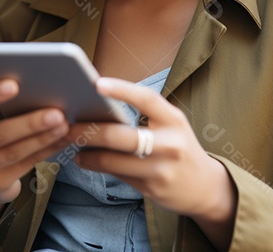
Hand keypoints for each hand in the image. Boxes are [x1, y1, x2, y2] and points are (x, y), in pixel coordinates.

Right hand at [0, 79, 70, 230]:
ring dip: (43, 138)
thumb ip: (4, 110)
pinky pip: (26, 165)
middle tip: (56, 113)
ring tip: (64, 126)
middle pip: (0, 134)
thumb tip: (41, 91)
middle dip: (30, 123)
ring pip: (15, 152)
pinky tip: (61, 141)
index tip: (14, 84)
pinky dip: (46, 151)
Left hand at [66, 77, 236, 248]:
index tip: (96, 84)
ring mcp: (161, 169)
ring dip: (87, 153)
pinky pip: (118, 175)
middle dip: (89, 131)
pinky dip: (97, 166)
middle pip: (122, 136)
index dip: (121, 89)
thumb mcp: (170, 126)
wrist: (205, 187)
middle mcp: (170, 144)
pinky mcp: (153, 188)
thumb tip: (99, 105)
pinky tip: (84, 159)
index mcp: (174, 119)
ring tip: (70, 144)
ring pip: (114, 160)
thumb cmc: (179, 147)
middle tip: (67, 125)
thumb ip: (144, 116)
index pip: (147, 99)